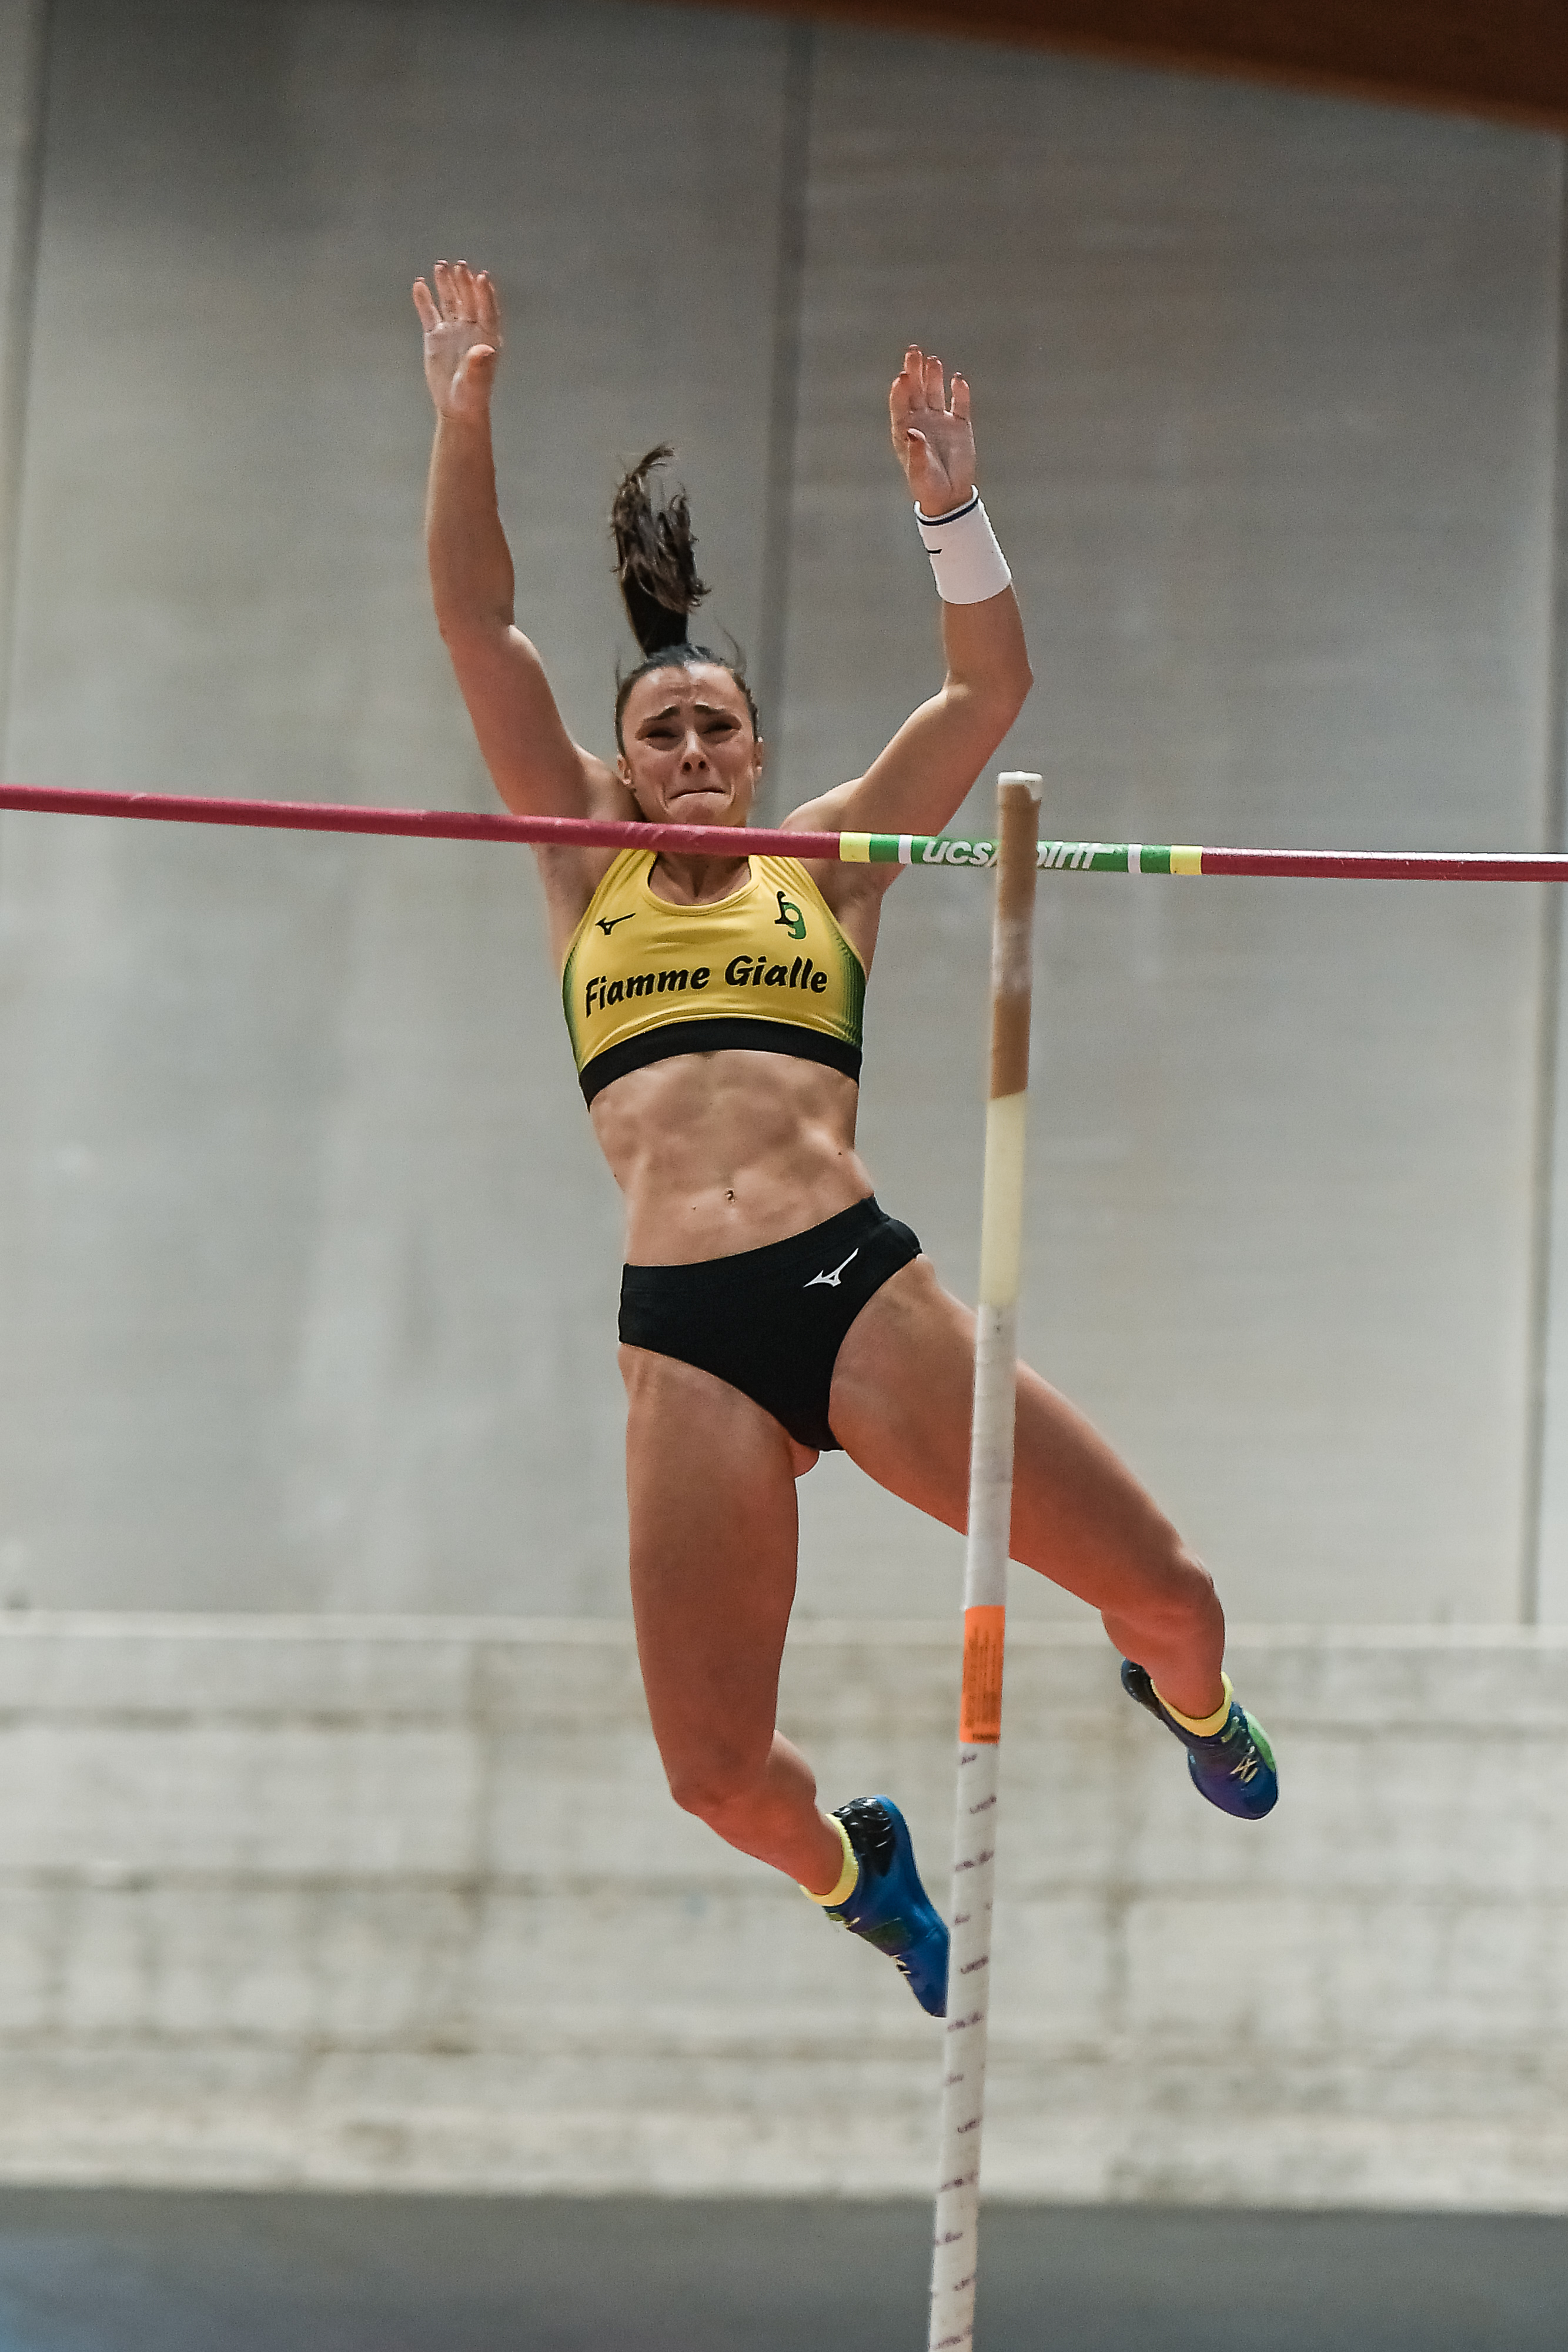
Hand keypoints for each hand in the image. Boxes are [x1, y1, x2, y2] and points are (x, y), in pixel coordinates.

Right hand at [412, 259, 501, 422]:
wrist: (456, 406)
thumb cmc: (472, 396)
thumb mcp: (476, 383)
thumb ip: (479, 366)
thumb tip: (484, 349)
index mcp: (487, 337)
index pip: (488, 311)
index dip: (485, 294)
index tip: (481, 277)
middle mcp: (471, 329)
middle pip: (468, 300)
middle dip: (464, 283)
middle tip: (458, 266)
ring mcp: (453, 330)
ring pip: (449, 302)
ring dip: (445, 284)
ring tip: (440, 266)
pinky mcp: (435, 336)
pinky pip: (429, 314)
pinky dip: (424, 300)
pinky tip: (419, 285)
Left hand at [889, 346, 975, 514]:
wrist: (950, 496)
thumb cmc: (928, 485)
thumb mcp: (919, 472)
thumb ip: (916, 451)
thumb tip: (913, 431)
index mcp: (905, 430)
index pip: (900, 404)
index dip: (900, 390)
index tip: (903, 376)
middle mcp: (921, 421)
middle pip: (916, 391)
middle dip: (914, 371)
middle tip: (913, 352)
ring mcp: (940, 421)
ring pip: (935, 392)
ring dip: (934, 376)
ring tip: (932, 360)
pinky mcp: (960, 424)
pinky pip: (960, 404)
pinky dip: (959, 392)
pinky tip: (957, 379)